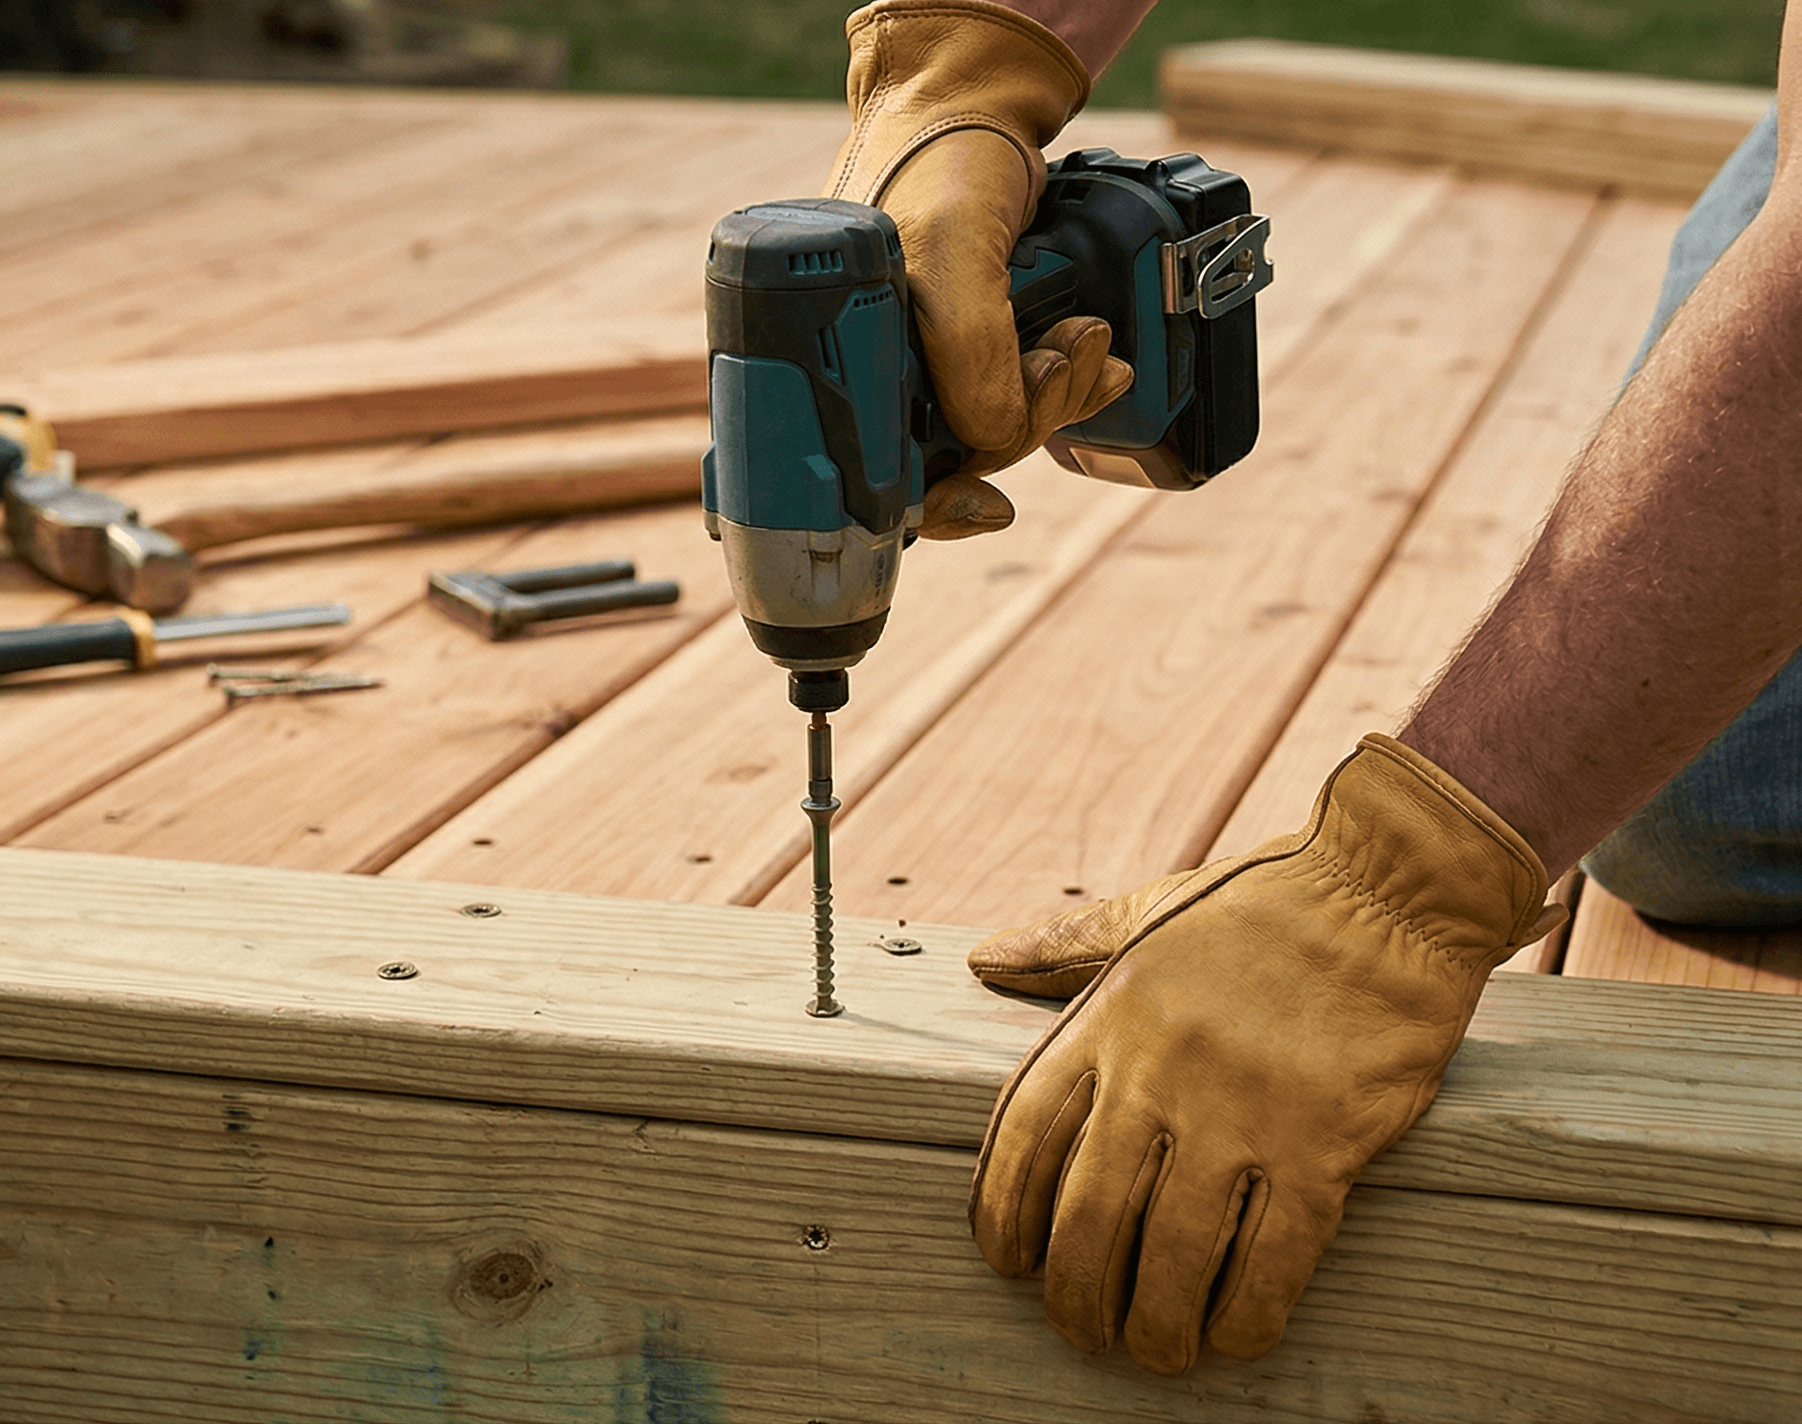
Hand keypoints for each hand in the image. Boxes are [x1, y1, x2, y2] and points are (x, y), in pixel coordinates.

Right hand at [825, 0, 1133, 537]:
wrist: (978, 106)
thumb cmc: (937, 159)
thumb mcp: (949, 251)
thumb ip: (970, 351)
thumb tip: (995, 438)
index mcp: (832, 370)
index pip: (876, 485)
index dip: (939, 503)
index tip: (989, 502)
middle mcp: (871, 376)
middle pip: (947, 464)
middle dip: (1021, 428)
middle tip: (1062, 362)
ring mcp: (922, 366)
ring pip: (991, 434)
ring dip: (1057, 401)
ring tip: (1088, 340)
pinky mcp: (970, 350)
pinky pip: (1016, 399)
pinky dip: (1065, 389)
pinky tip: (1095, 364)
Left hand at [966, 734, 1565, 1369]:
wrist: (1385, 894)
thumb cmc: (1261, 909)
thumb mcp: (1146, 914)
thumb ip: (1062, 946)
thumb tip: (982, 959)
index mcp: (1108, 1018)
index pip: (1024, 1138)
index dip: (1003, 1215)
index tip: (1008, 1261)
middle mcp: (1161, 1071)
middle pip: (1088, 1217)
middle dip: (1075, 1296)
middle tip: (1084, 1331)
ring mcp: (1241, 1112)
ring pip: (1171, 1257)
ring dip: (1153, 1326)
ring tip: (1155, 1351)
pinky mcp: (1324, 1146)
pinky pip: (1271, 1263)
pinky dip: (1244, 1318)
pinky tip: (1234, 1336)